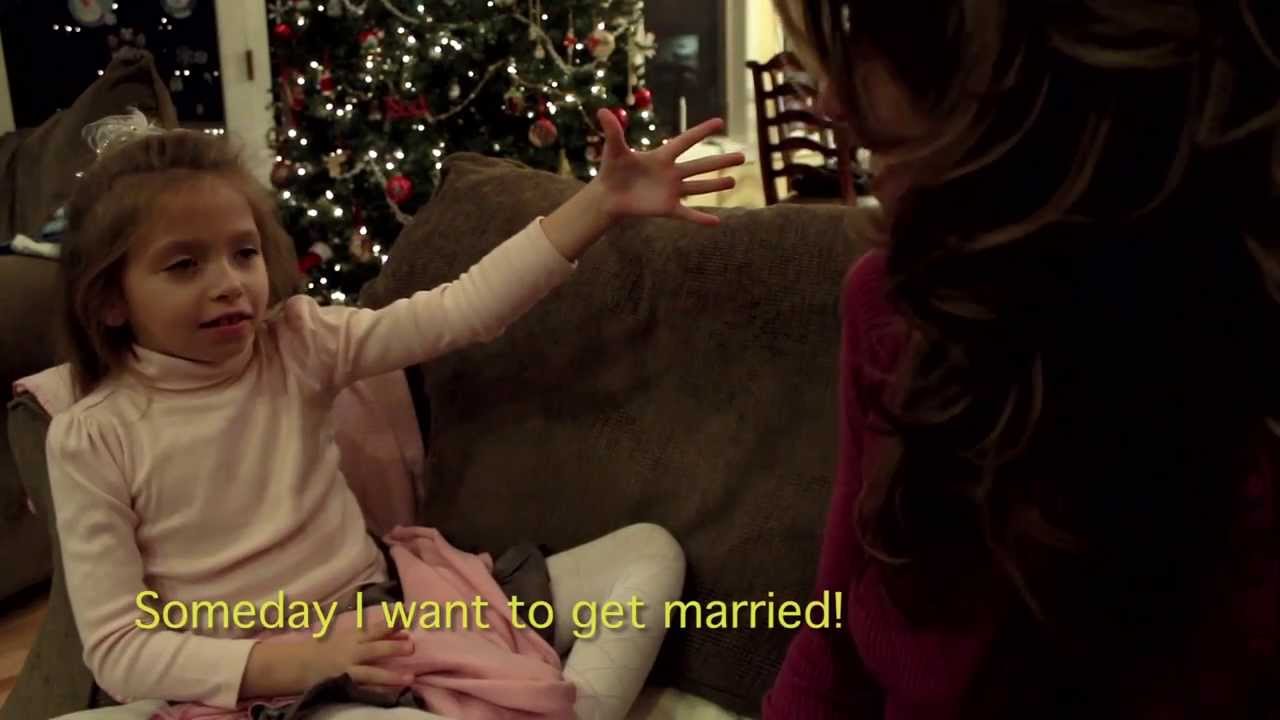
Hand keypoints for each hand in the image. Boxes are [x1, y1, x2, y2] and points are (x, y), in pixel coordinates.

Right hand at [309, 618, 415, 686]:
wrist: (298, 663)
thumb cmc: (326, 647)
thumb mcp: (349, 635)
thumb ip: (374, 633)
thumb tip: (403, 631)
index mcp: (353, 636)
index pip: (376, 628)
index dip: (392, 623)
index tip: (408, 618)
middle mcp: (352, 651)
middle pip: (375, 648)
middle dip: (393, 648)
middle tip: (412, 646)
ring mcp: (347, 669)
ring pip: (372, 672)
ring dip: (392, 676)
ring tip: (410, 678)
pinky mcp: (343, 684)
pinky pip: (362, 688)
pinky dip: (376, 691)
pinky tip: (390, 694)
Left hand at [594, 109, 745, 225]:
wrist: (608, 196)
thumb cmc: (611, 170)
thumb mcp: (613, 150)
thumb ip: (613, 131)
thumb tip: (602, 110)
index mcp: (662, 156)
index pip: (685, 141)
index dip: (701, 131)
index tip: (720, 122)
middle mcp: (671, 173)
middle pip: (700, 165)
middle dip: (721, 161)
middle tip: (743, 156)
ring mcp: (672, 191)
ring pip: (699, 187)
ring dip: (716, 185)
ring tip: (734, 181)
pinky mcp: (667, 208)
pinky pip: (688, 214)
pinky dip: (701, 219)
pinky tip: (717, 222)